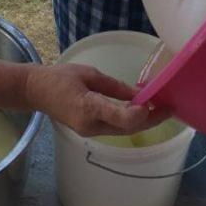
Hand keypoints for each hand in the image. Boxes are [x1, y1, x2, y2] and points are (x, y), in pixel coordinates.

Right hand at [24, 63, 168, 136]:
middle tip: (170, 108)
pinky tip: (140, 111)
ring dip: (142, 122)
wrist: (35, 92)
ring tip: (160, 108)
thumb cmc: (59, 77)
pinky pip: (114, 129)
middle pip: (127, 128)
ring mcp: (89, 132)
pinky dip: (129, 121)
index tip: (154, 103)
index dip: (141, 114)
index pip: (121, 118)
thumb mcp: (88, 74)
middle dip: (151, 120)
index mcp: (88, 108)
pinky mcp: (89, 132)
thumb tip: (139, 93)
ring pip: (123, 131)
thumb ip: (114, 86)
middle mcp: (90, 125)